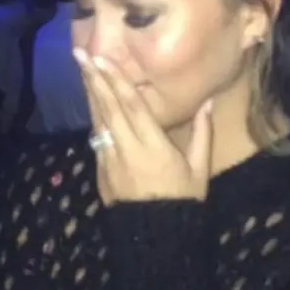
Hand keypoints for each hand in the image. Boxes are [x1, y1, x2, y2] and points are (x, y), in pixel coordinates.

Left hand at [75, 49, 211, 204]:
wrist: (155, 237)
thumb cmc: (182, 201)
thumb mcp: (199, 169)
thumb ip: (202, 133)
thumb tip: (208, 101)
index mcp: (154, 146)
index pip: (132, 106)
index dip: (117, 81)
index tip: (103, 59)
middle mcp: (128, 148)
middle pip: (109, 107)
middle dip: (95, 78)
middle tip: (81, 53)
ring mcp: (110, 160)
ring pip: (98, 120)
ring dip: (90, 93)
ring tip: (81, 68)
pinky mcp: (101, 171)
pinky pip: (96, 138)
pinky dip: (93, 117)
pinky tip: (91, 101)